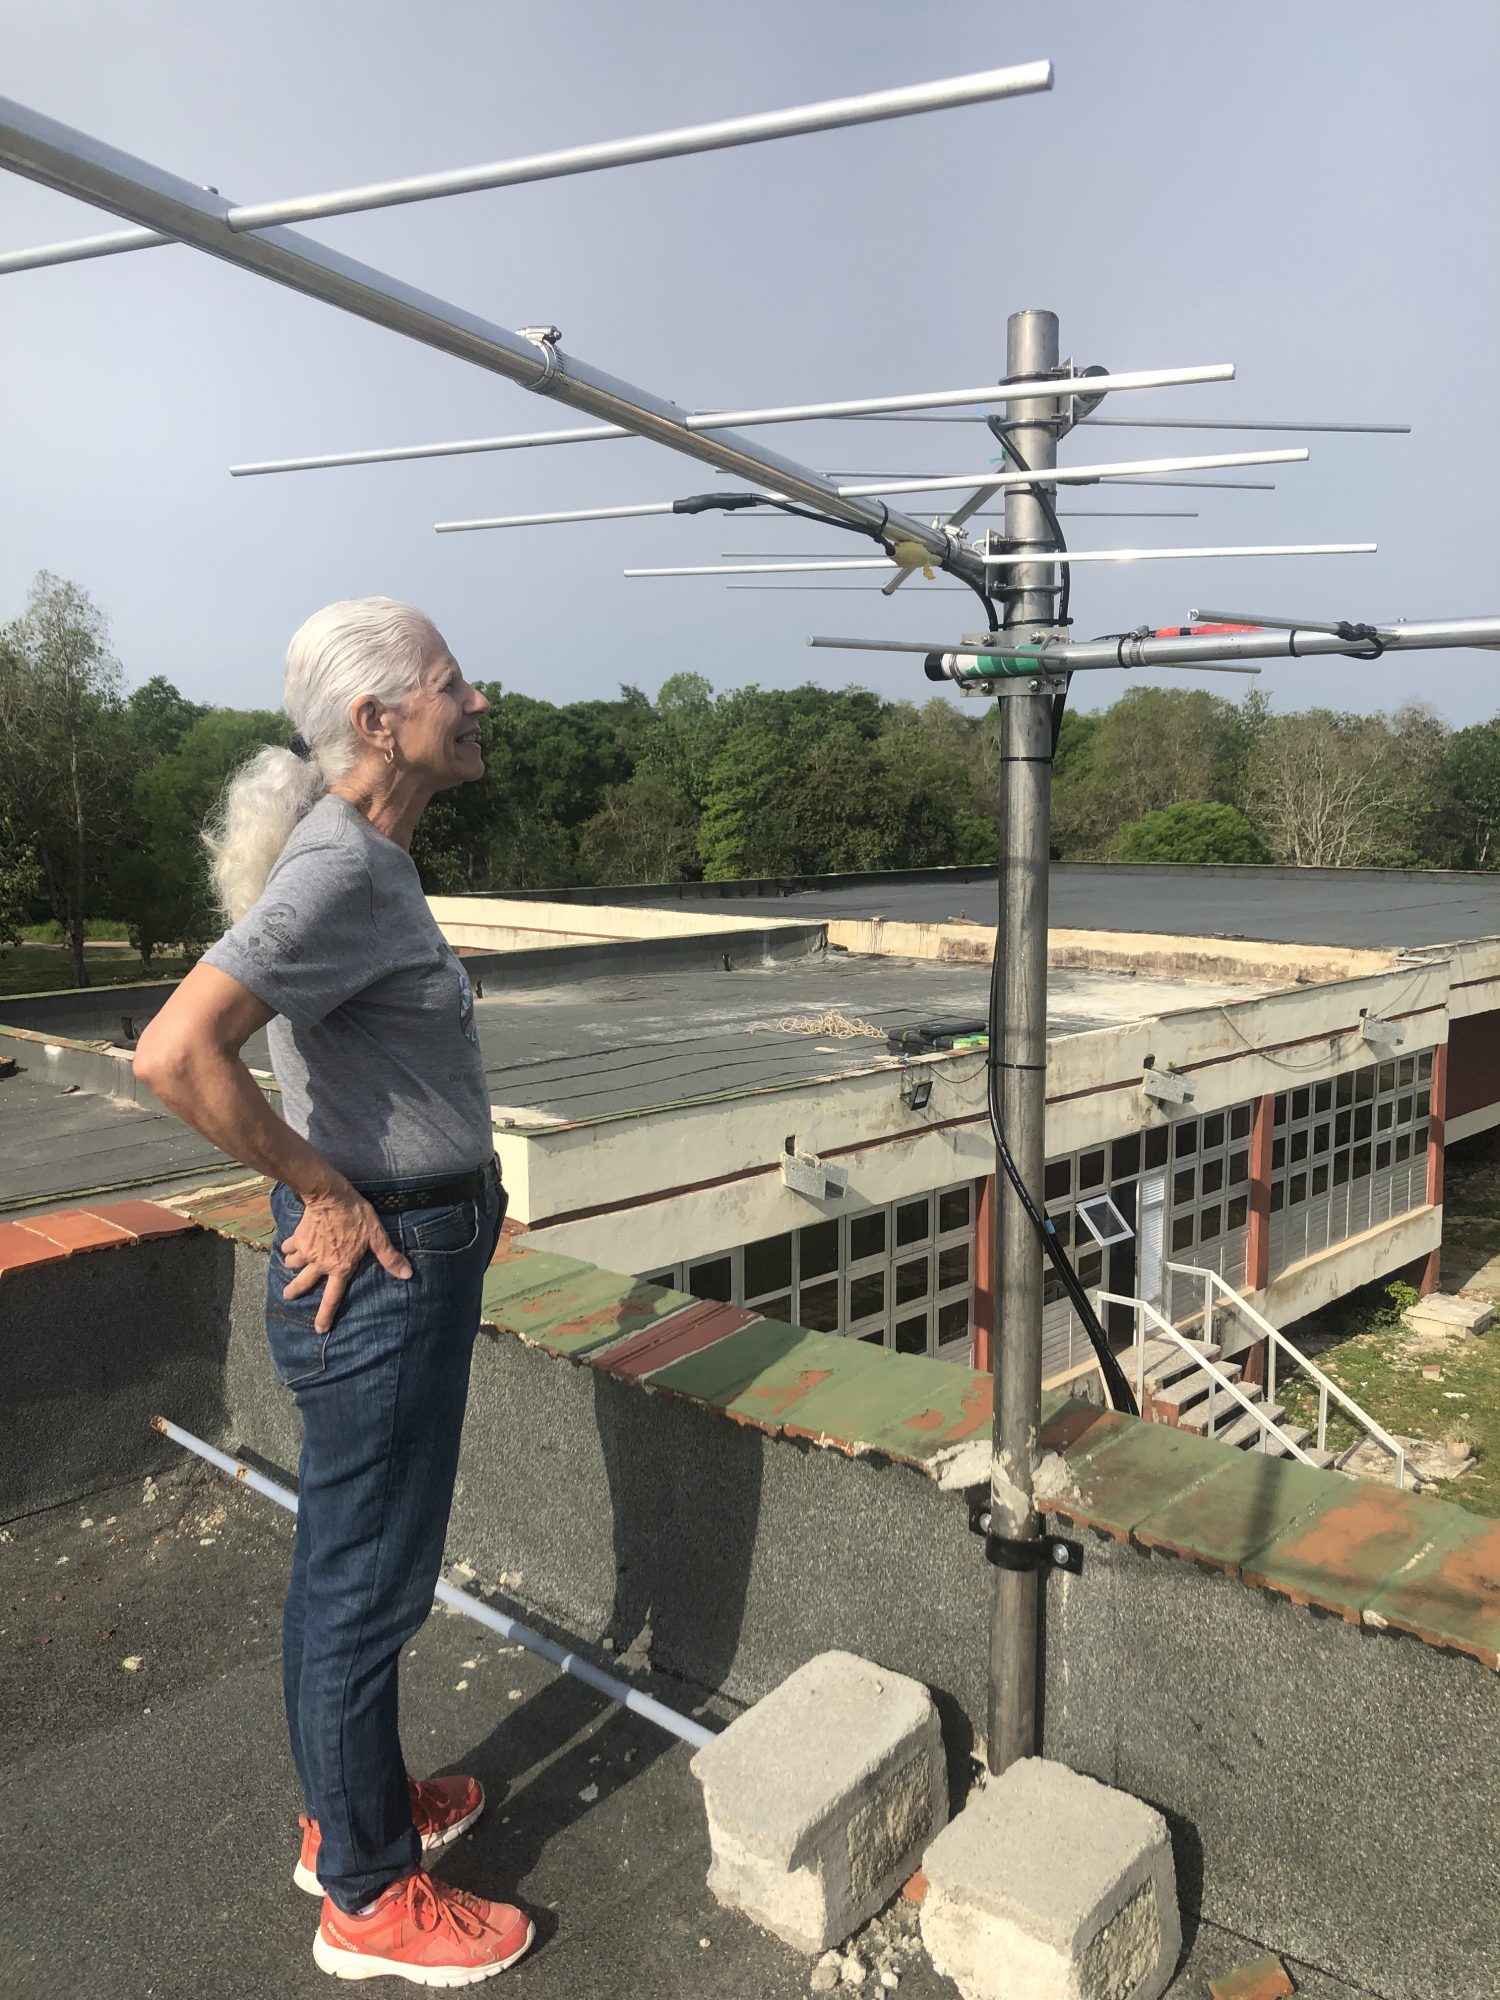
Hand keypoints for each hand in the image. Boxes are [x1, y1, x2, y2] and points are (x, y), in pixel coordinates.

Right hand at [279, 1187, 412, 1331]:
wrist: (330, 1197)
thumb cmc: (356, 1216)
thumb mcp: (376, 1236)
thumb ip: (389, 1257)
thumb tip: (407, 1275)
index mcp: (340, 1267)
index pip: (332, 1298)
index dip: (325, 1315)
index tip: (319, 1329)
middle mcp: (320, 1264)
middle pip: (303, 1284)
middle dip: (294, 1292)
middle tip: (287, 1296)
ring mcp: (307, 1251)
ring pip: (293, 1265)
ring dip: (291, 1266)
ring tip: (290, 1265)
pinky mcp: (298, 1238)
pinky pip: (288, 1247)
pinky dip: (287, 1248)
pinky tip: (289, 1245)